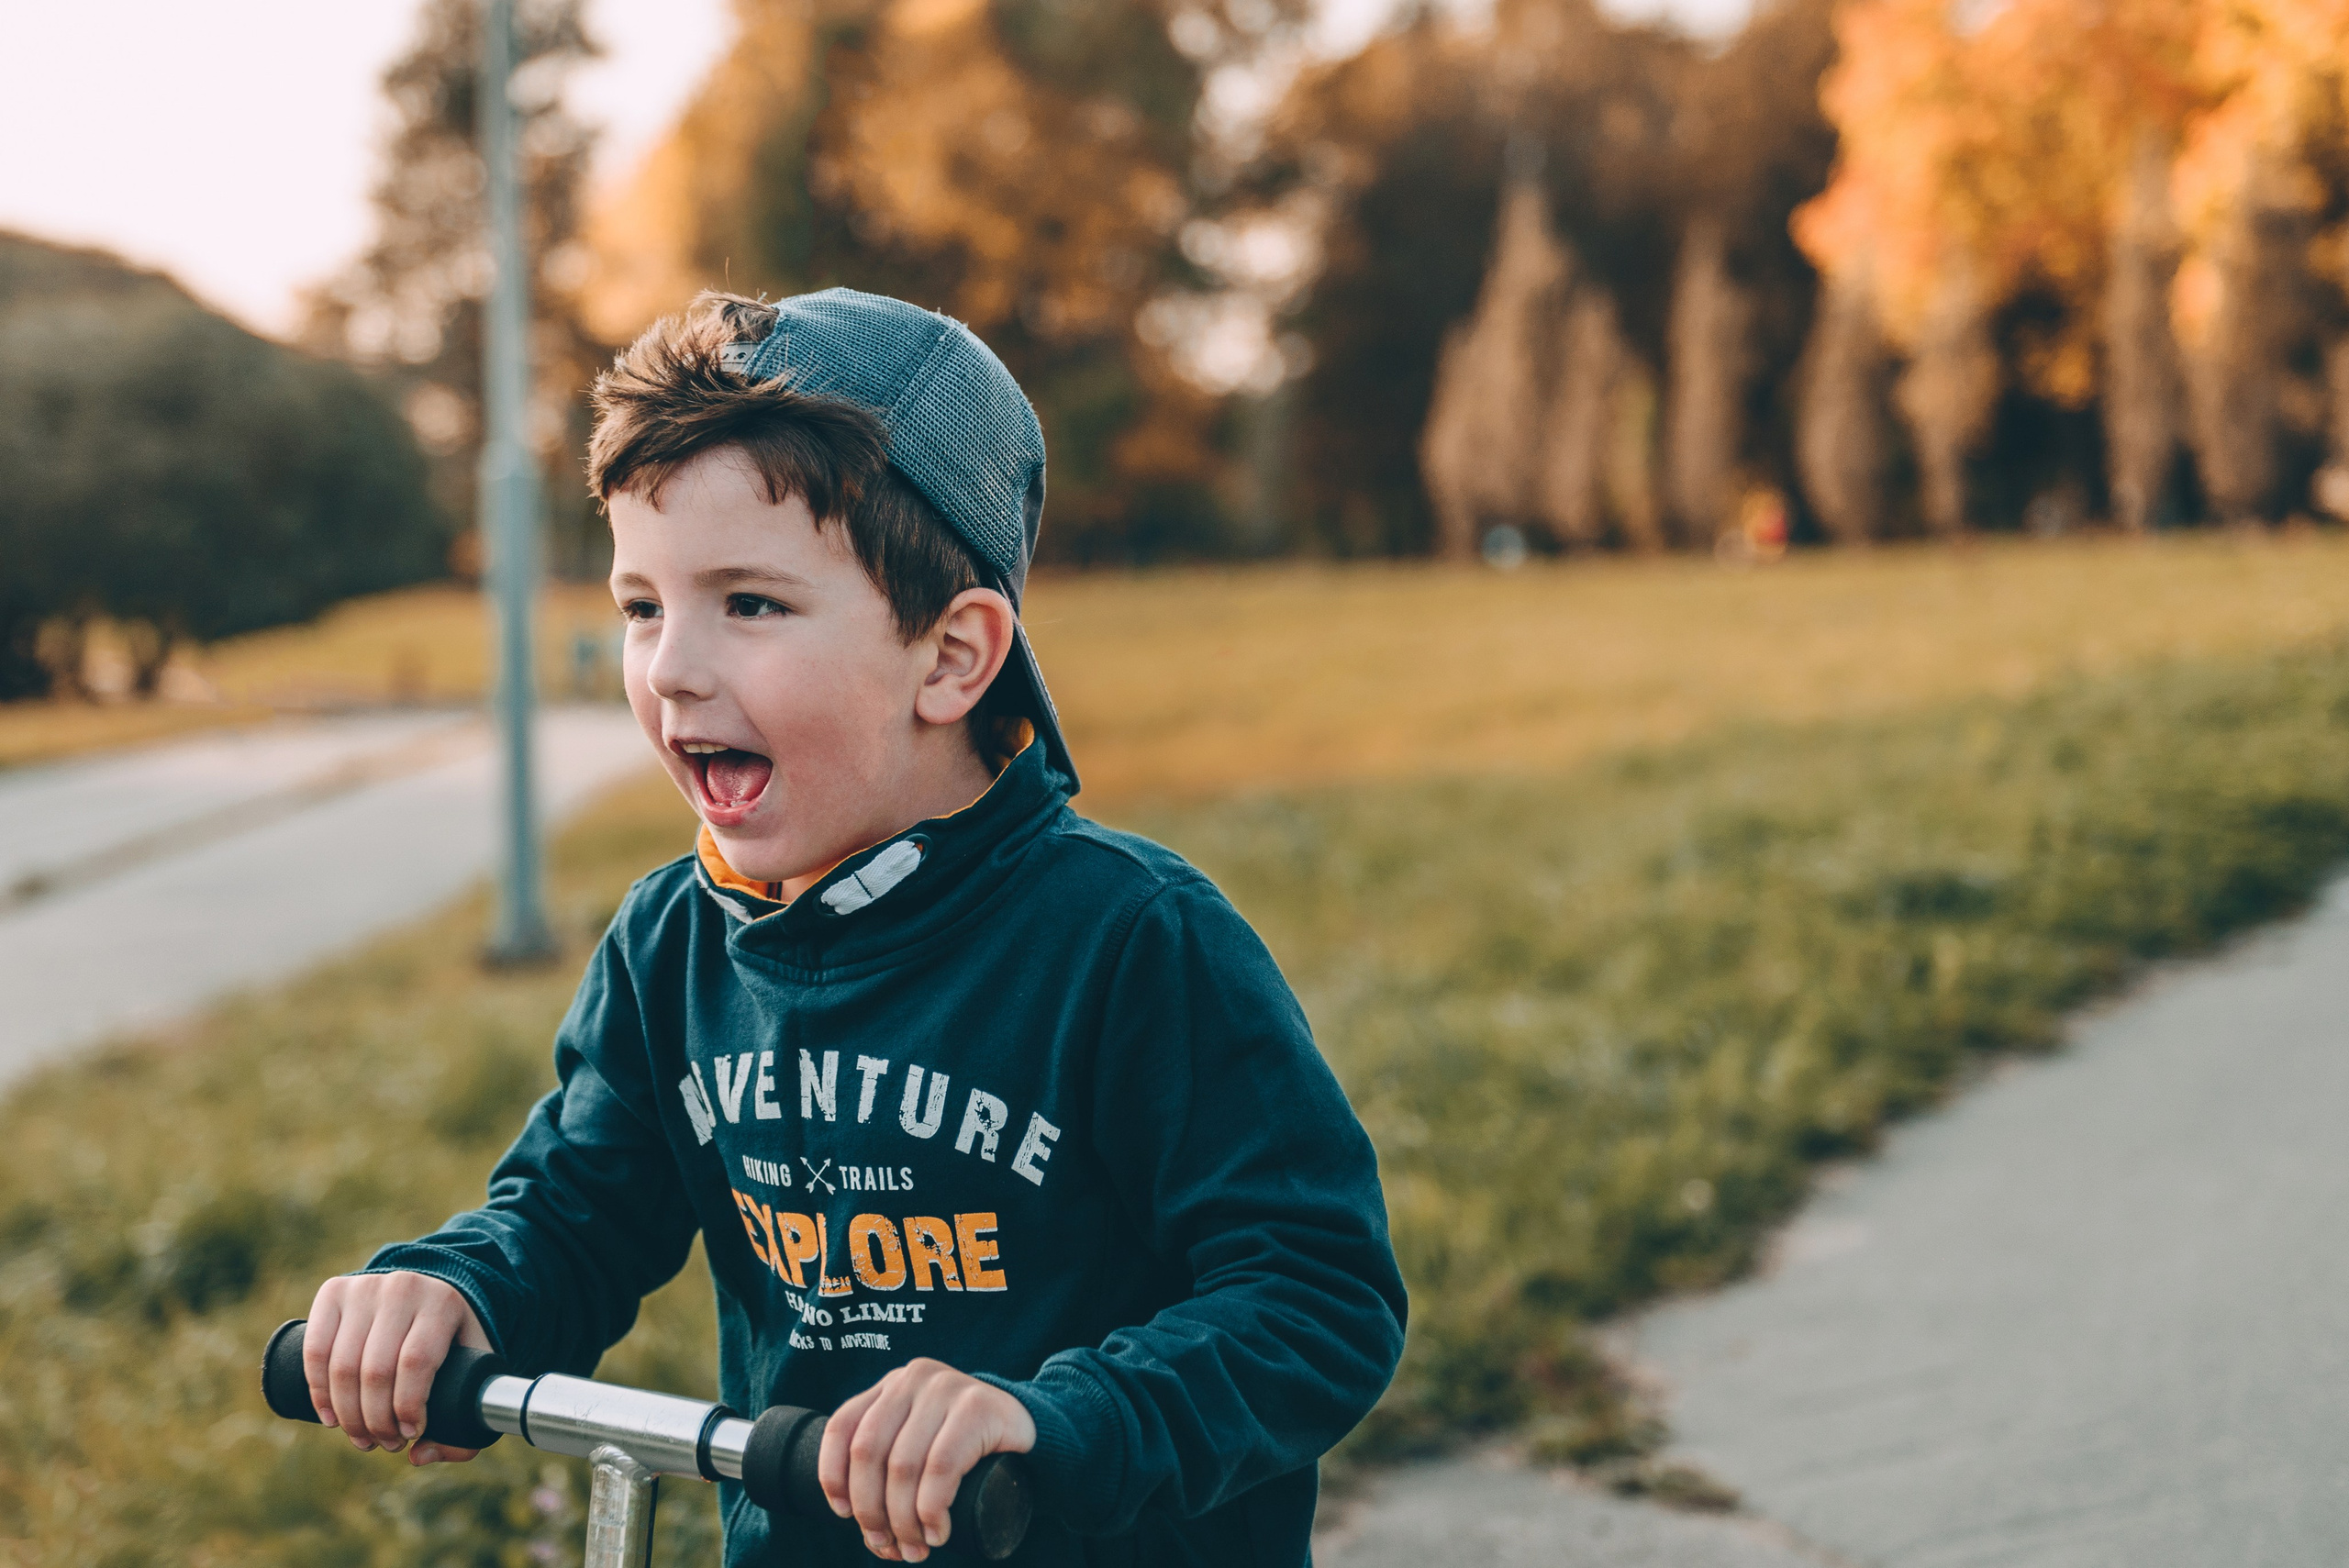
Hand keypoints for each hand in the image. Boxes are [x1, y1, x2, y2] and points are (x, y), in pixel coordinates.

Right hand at [303, 1270, 491, 1465]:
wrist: (426, 1293)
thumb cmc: (452, 1339)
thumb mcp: (475, 1368)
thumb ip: (464, 1418)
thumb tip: (419, 1455)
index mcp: (443, 1303)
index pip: (416, 1362)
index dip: (407, 1407)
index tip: (409, 1434)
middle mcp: (403, 1288)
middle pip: (376, 1369)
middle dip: (375, 1420)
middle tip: (383, 1444)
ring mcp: (364, 1287)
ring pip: (342, 1365)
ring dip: (347, 1415)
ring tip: (361, 1437)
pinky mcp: (333, 1292)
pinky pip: (316, 1350)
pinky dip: (318, 1391)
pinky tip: (330, 1417)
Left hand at [819, 1358, 1036, 1561]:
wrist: (1028, 1429)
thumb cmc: (966, 1448)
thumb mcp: (919, 1445)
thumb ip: (890, 1468)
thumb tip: (867, 1531)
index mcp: (890, 1386)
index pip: (843, 1426)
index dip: (833, 1475)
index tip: (842, 1514)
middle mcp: (913, 1378)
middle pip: (868, 1452)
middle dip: (871, 1510)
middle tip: (888, 1546)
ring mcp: (946, 1387)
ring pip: (902, 1465)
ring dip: (903, 1520)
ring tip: (917, 1547)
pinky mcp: (978, 1407)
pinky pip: (940, 1467)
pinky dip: (932, 1509)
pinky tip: (938, 1531)